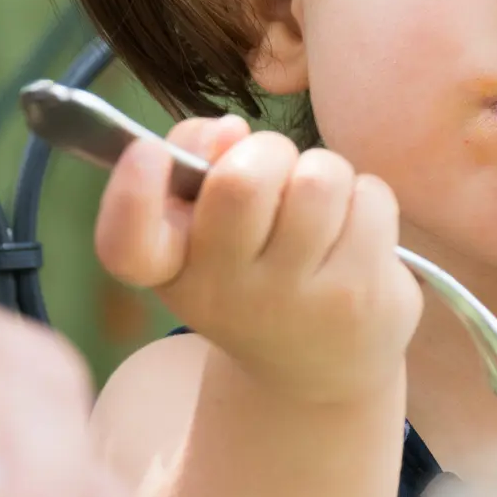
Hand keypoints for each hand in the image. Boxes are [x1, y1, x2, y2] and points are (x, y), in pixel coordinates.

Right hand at [94, 116, 421, 402]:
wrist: (316, 366)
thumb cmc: (251, 268)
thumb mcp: (203, 229)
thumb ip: (194, 160)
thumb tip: (229, 130)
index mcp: (172, 273)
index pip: (126, 243)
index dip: (132, 190)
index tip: (149, 154)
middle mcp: (227, 295)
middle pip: (244, 181)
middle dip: (268, 152)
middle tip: (276, 174)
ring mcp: (299, 302)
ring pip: (320, 178)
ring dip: (325, 172)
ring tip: (319, 207)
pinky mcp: (364, 297)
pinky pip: (371, 198)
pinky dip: (365, 198)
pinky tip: (354, 235)